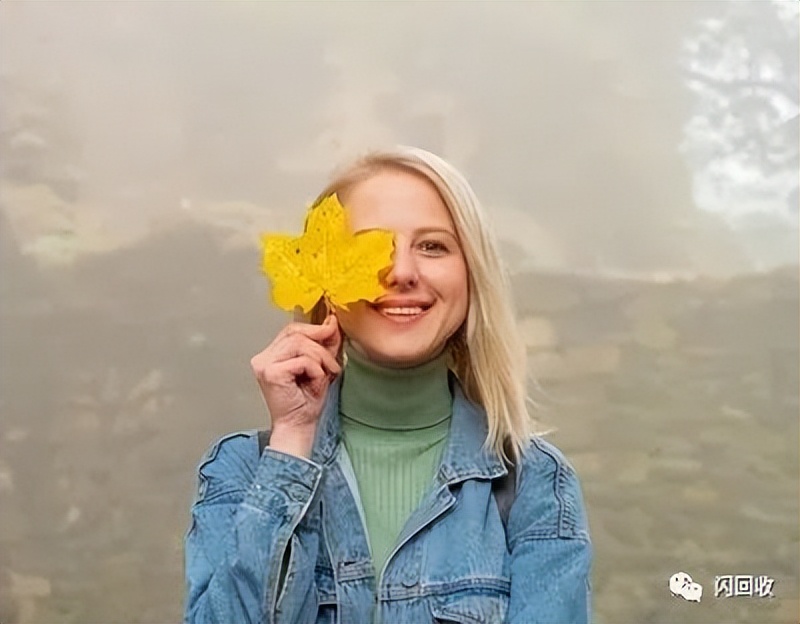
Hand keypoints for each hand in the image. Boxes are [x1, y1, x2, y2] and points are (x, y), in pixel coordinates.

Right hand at [250, 314, 342, 457]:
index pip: (292, 329)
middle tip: (333, 364)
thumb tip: (331, 321)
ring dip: (322, 359)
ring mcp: (264, 364)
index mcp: (271, 354)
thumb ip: (324, 343)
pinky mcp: (271, 373)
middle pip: (296, 333)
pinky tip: (316, 383)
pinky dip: (317, 370)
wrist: (299, 426)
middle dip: (321, 345)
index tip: (334, 328)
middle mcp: (263, 357)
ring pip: (301, 344)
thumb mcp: (320, 364)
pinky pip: (303, 360)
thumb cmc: (307, 401)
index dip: (315, 328)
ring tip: (327, 375)